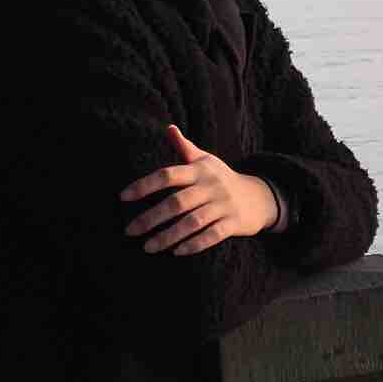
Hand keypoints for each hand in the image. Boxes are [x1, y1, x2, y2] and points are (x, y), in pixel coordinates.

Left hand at [120, 125, 277, 256]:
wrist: (259, 197)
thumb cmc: (222, 178)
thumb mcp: (206, 160)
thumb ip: (185, 147)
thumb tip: (169, 128)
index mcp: (199, 170)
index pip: (168, 175)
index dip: (144, 185)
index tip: (123, 197)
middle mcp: (211, 187)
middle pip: (177, 203)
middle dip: (151, 218)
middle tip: (130, 231)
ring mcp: (223, 205)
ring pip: (192, 222)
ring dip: (168, 236)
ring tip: (148, 248)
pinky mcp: (233, 223)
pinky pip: (212, 235)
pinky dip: (194, 245)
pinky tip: (176, 253)